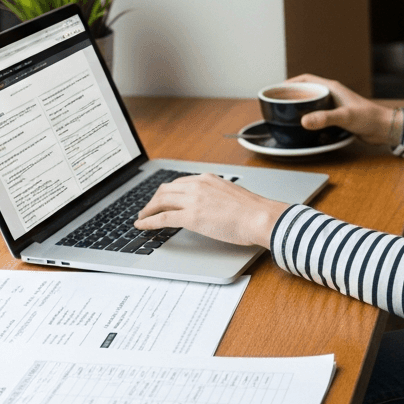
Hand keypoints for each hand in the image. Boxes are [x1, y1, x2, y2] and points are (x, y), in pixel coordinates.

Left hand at [134, 174, 288, 248]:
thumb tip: (211, 205)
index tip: (161, 199)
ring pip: (160, 201)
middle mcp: (197, 185)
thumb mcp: (231, 194)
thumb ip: (216, 195)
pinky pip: (162, 218)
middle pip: (165, 190)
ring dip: (148, 210)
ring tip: (142, 217)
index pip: (179, 183)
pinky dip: (149, 221)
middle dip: (153, 200)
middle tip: (148, 209)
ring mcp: (193, 200)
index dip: (166, 193)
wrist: (260, 217)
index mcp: (207, 179)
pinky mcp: (191, 217)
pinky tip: (142, 225)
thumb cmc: (253, 210)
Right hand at [286, 73, 402, 145]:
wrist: (385, 128)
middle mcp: (332, 95)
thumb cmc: (370, 118)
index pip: (306, 80)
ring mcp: (335, 106)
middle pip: (307, 91)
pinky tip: (304, 127)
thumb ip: (325, 118)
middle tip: (277, 104)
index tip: (277, 89)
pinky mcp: (338, 117)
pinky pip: (319, 114)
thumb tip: (304, 121)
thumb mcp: (345, 117)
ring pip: (312, 103)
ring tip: (286, 115)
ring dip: (300, 107)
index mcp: (332, 88)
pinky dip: (309, 118)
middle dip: (292, 96)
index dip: (290, 83)